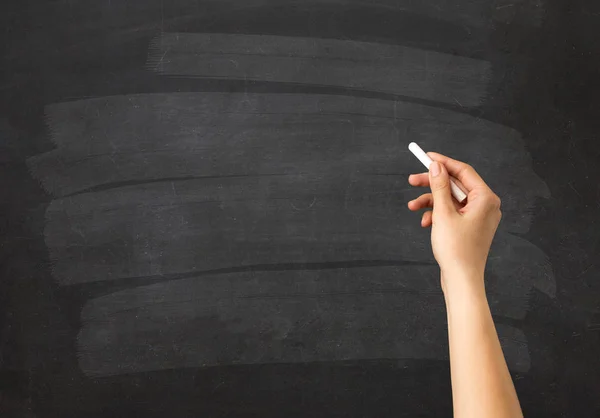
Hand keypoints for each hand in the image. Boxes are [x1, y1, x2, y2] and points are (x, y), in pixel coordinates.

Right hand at [407, 153, 501, 292]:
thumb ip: (439, 187)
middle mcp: (485, 205)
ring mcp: (478, 217)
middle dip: (432, 184)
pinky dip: (437, 214)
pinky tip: (425, 223)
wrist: (461, 280)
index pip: (463, 171)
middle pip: (455, 185)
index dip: (443, 162)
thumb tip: (436, 166)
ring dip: (431, 201)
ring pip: (451, 199)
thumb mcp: (443, 213)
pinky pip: (452, 212)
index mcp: (486, 198)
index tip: (425, 156)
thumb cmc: (456, 249)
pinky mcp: (470, 227)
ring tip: (413, 207)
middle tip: (412, 180)